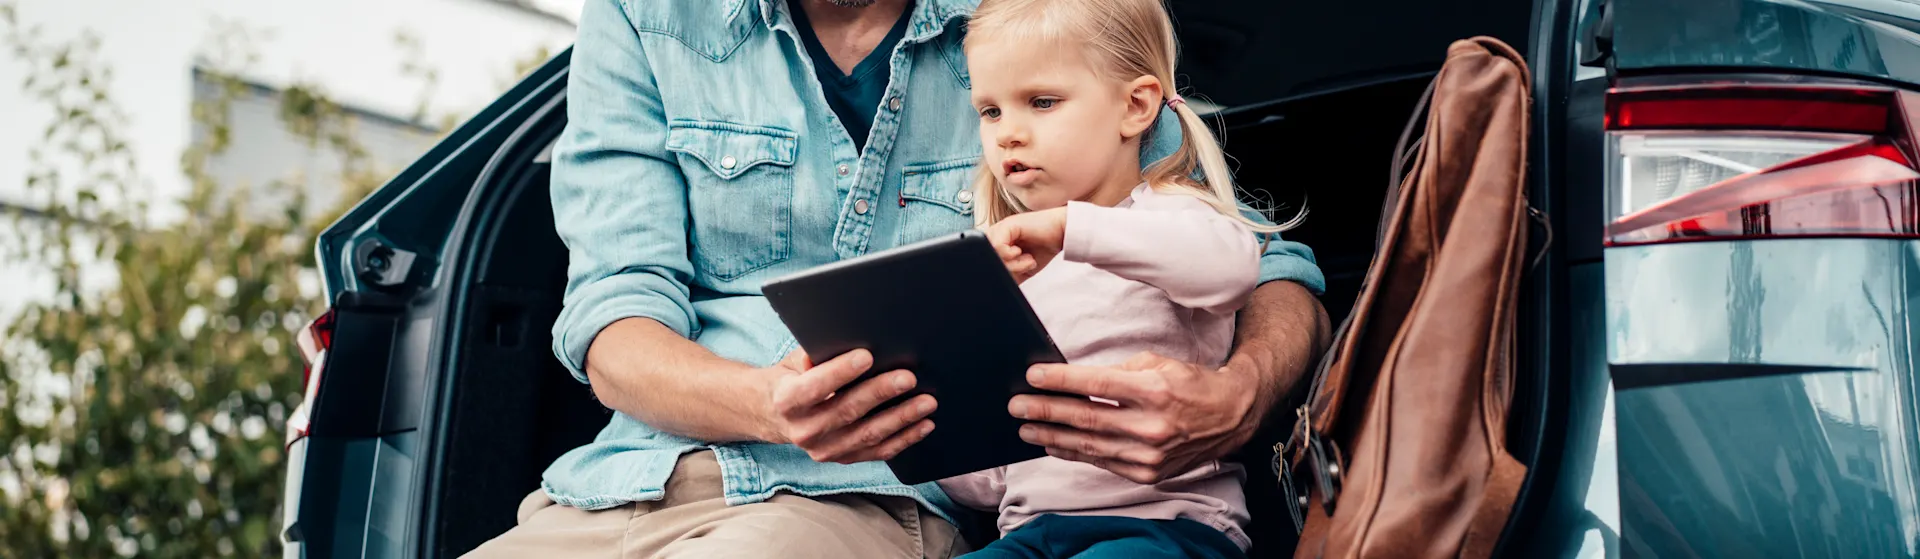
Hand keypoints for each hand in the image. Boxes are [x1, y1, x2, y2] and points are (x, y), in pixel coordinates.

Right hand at [763, 349, 937, 463]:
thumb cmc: (791, 379)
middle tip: (909, 378)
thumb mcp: (793, 362)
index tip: (867, 356)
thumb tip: (847, 339)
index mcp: (788, 401)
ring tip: (927, 402)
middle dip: (881, 393)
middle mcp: (804, 431)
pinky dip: (904, 438)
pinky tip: (924, 425)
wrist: (775, 416)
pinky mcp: (843, 459)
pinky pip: (878, 452)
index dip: (840, 372)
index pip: (814, 387)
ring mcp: (824, 450)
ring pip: (868, 434)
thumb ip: (815, 355)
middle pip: (848, 411)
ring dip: (901, 418)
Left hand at [986, 207, 1067, 281]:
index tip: (1016, 273)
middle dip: (1005, 269)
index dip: (997, 270)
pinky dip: (1011, 255)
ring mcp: (1001, 228)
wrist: (1062, 233)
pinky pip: (998, 246)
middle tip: (1022, 267)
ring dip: (1010, 263)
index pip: (984, 260)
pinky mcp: (1007, 225)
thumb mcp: (1022, 269)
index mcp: (998, 243)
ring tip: (1026, 260)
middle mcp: (997, 234)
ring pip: (990, 253)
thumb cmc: (1044, 248)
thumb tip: (997, 287)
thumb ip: (1009, 275)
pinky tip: (1022, 252)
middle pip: (986, 258)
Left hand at [1007, 352, 1259, 483]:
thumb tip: (1074, 380)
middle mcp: (1152, 425)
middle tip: (1016, 406)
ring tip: (1025, 429)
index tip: (1033, 376)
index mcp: (1154, 390)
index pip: (1098, 385)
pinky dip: (1075, 453)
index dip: (1062, 381)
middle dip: (1047, 411)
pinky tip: (1054, 444)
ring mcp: (1150, 454)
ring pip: (1090, 445)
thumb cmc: (1190, 383)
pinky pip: (1103, 461)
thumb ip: (1117, 373)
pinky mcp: (1149, 472)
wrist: (1230, 416)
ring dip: (1053, 436)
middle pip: (1087, 418)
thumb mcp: (1157, 363)